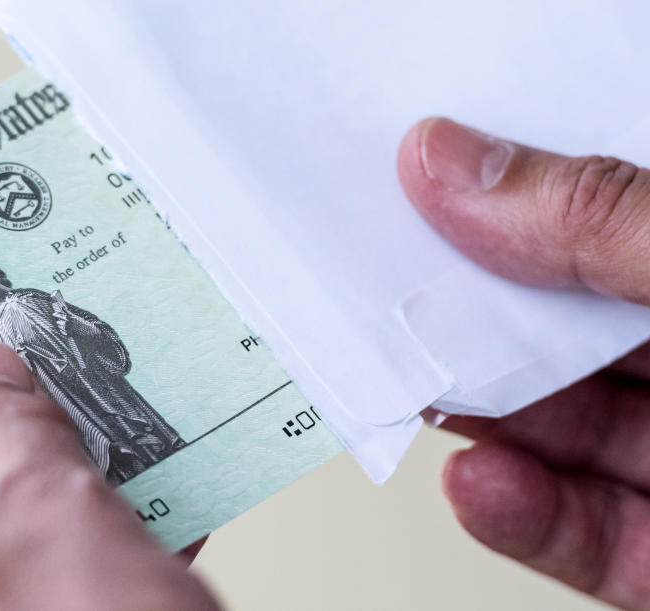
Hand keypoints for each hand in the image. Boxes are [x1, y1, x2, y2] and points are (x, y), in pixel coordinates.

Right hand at [398, 118, 649, 607]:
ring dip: (484, 419)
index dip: (516, 201)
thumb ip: (605, 221)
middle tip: (389, 296)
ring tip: (413, 386)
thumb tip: (459, 165)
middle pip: (576, 331)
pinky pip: (593, 536)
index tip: (416, 186)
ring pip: (571, 433)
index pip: (610, 216)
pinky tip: (474, 482)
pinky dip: (523, 515)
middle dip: (478, 320)